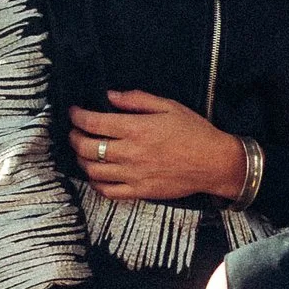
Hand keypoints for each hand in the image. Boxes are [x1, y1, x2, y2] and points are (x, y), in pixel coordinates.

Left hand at [71, 90, 251, 204]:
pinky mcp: (140, 191)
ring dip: (81, 160)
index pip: (93, 122)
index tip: (75, 112)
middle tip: (75, 132)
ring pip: (92, 170)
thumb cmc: (194, 133)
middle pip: (86, 147)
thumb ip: (137, 100)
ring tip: (83, 152)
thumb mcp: (168, 106)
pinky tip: (97, 175)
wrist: (214, 163)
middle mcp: (131, 153)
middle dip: (74, 137)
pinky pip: (108, 191)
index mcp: (136, 129)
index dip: (78, 116)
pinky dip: (96, 183)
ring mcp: (134, 174)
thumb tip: (111, 96)